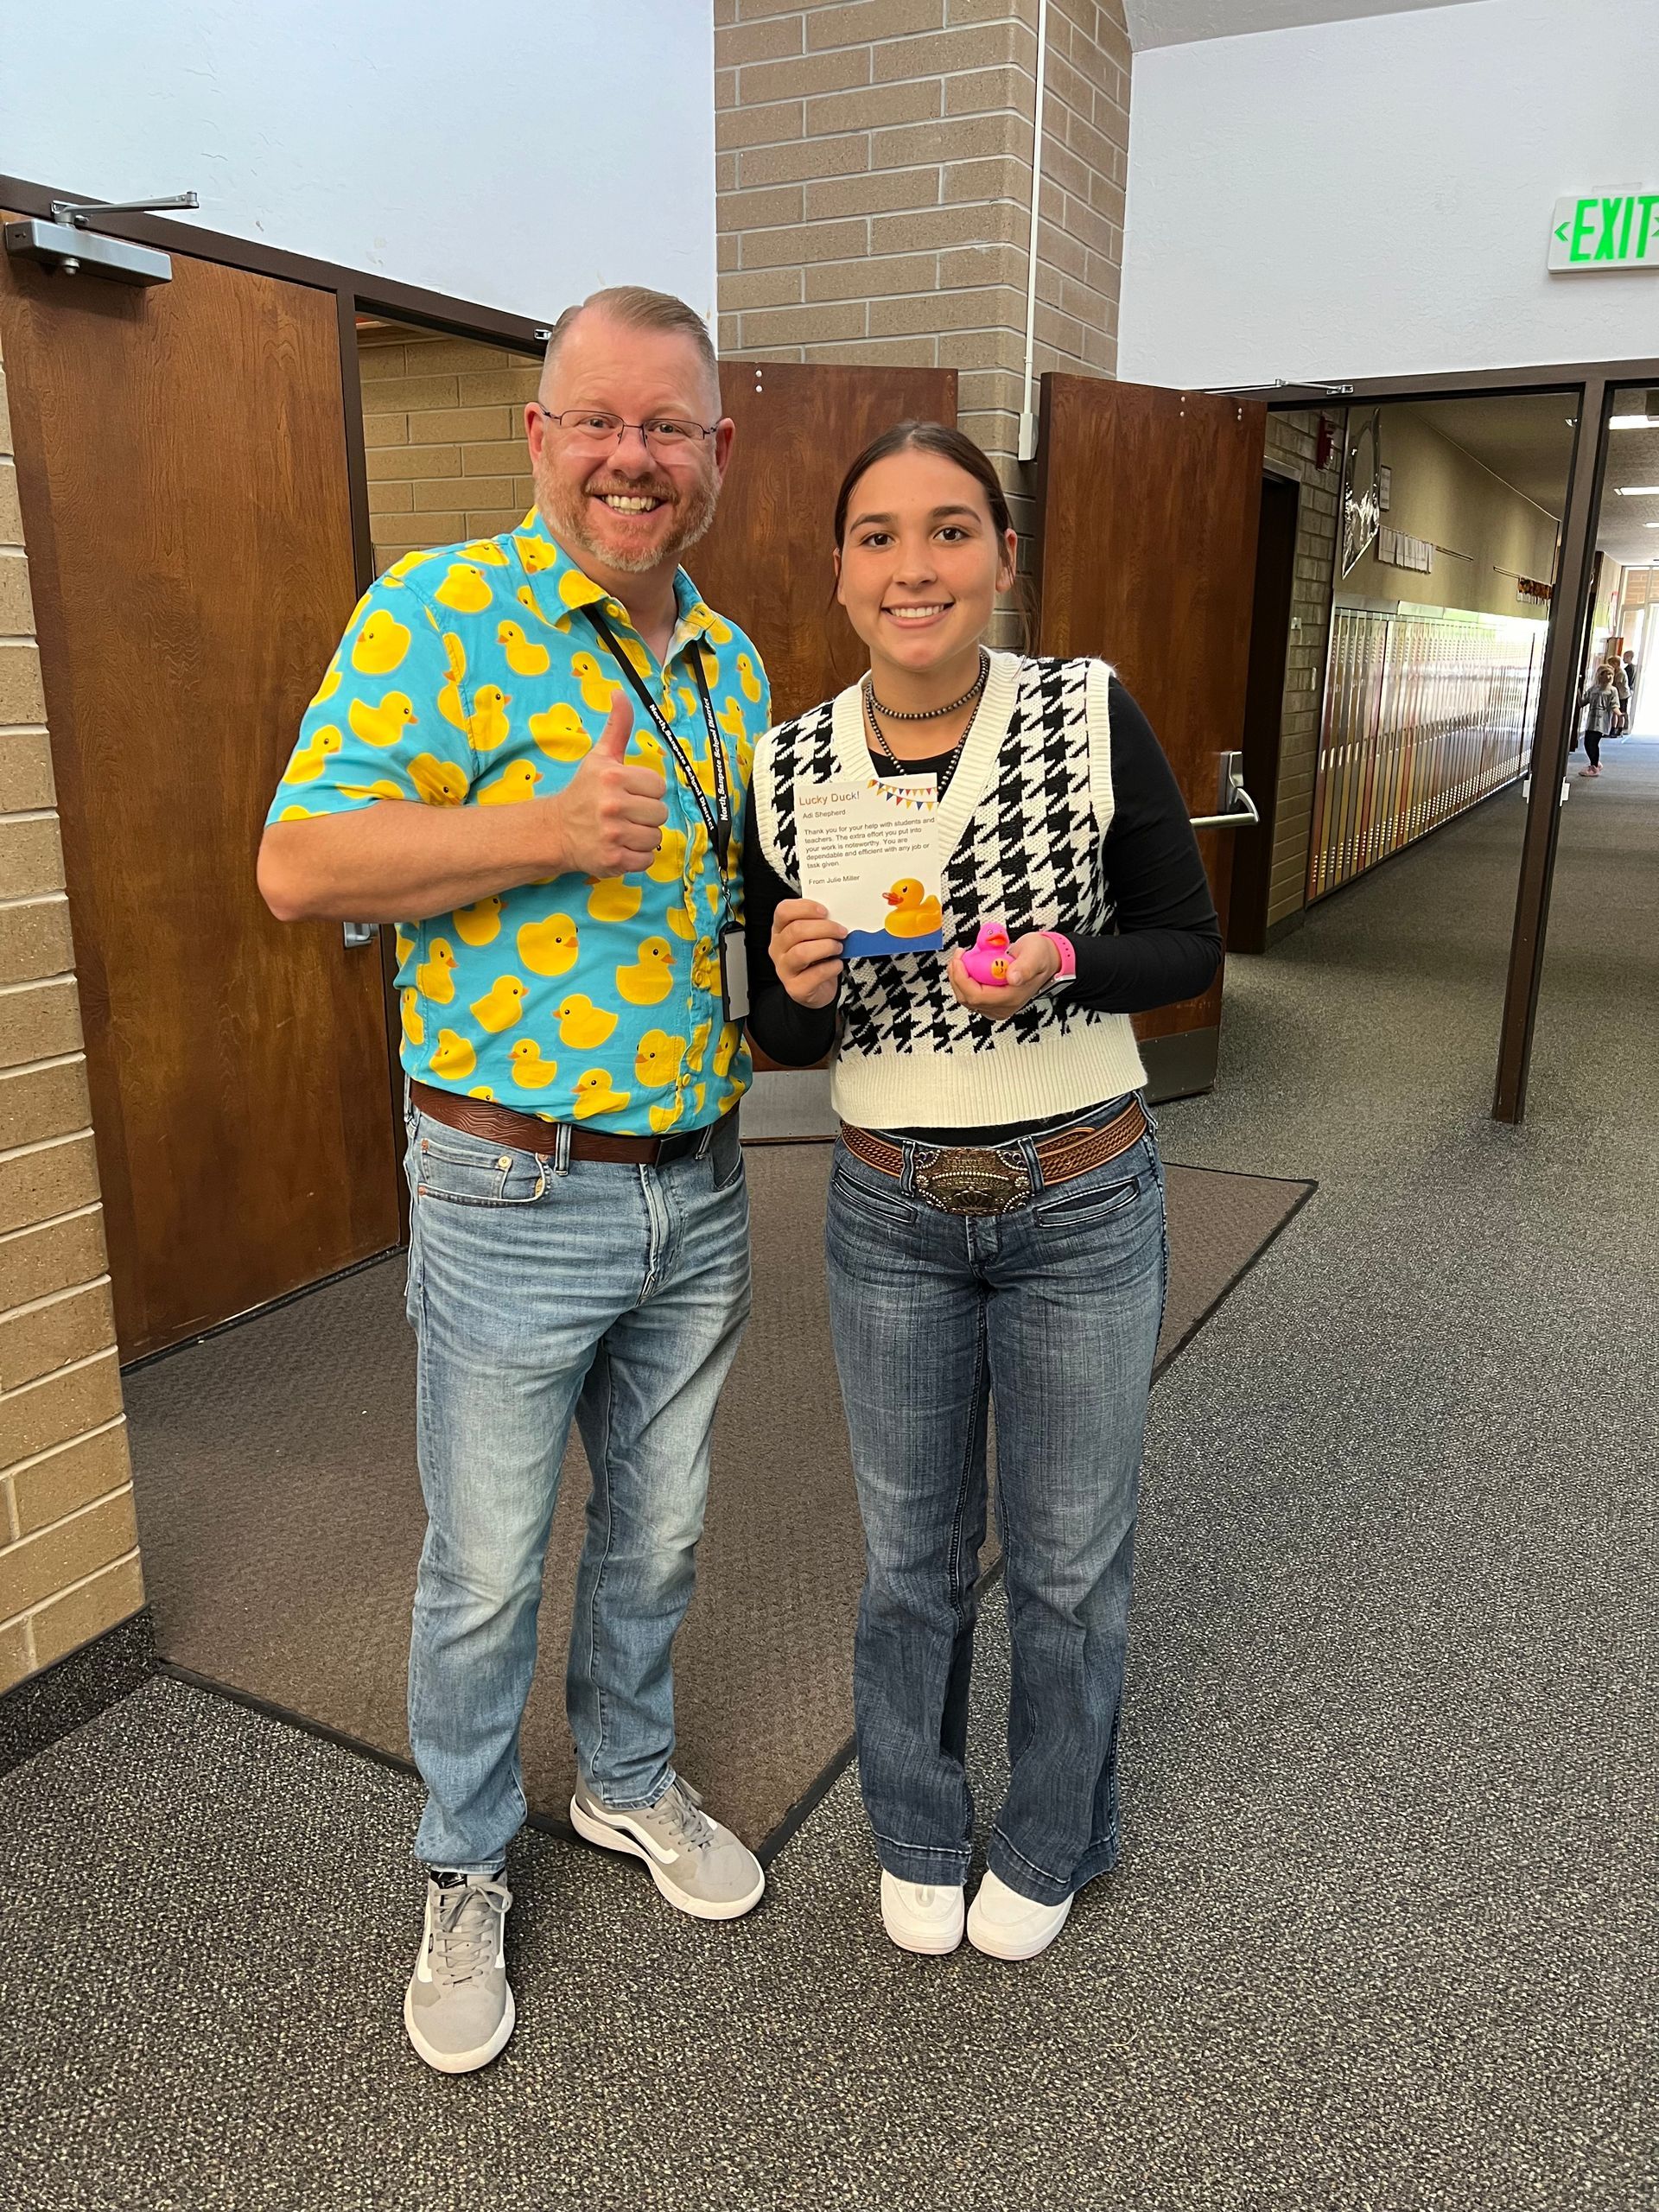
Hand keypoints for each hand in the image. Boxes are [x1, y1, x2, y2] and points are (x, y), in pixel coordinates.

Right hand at [546, 695, 666, 876]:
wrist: (555, 830)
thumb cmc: (583, 792)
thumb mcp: (600, 757)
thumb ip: (617, 727)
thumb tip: (621, 693)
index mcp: (613, 777)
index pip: (658, 786)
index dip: (647, 791)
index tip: (629, 793)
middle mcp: (612, 806)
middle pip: (660, 813)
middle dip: (646, 815)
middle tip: (626, 814)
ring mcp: (612, 835)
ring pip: (656, 837)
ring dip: (643, 836)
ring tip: (623, 831)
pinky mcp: (612, 860)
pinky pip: (646, 860)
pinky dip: (637, 857)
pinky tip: (621, 847)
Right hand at [770, 897, 845, 1008]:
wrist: (817, 990)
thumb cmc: (816, 959)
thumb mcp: (814, 937)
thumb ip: (820, 925)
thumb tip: (838, 917)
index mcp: (780, 930)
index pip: (783, 911)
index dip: (805, 908)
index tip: (825, 911)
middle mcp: (778, 949)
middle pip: (796, 930)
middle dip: (824, 928)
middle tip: (840, 931)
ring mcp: (784, 969)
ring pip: (802, 952)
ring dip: (826, 947)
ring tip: (838, 948)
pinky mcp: (795, 987)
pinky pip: (815, 974)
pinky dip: (831, 967)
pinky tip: (837, 964)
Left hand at [947, 931, 1058, 1021]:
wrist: (1045, 960)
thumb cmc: (1040, 956)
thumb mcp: (1035, 955)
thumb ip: (1025, 967)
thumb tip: (1013, 978)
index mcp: (1011, 998)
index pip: (976, 996)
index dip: (962, 978)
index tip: (960, 959)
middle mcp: (1002, 1007)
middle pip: (967, 999)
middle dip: (957, 976)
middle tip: (959, 955)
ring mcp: (996, 1006)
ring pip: (966, 998)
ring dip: (959, 978)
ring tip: (963, 958)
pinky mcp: (991, 1001)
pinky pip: (970, 995)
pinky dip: (964, 980)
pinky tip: (968, 966)